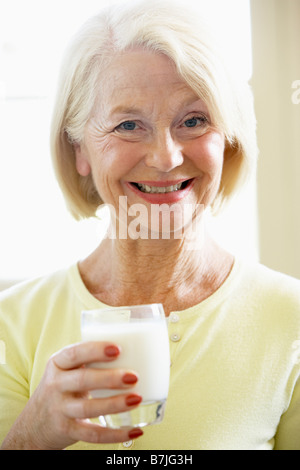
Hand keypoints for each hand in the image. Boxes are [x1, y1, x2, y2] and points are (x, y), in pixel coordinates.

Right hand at [1, 341, 142, 449]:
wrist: (34, 424)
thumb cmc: (61, 387)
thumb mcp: (66, 369)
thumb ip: (88, 359)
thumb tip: (132, 347)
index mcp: (58, 364)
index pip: (74, 354)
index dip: (96, 350)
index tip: (117, 349)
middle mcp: (56, 385)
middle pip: (83, 380)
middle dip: (109, 378)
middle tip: (133, 376)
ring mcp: (60, 409)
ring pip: (88, 408)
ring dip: (114, 404)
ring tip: (136, 399)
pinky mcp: (67, 430)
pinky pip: (93, 434)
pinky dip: (115, 434)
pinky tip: (134, 430)